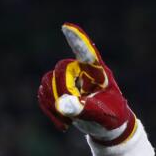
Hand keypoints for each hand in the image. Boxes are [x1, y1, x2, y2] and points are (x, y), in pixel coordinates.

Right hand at [37, 23, 137, 144]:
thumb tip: (61, 105)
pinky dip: (48, 109)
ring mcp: (70, 80)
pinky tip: (63, 124)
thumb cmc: (112, 118)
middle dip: (62, 91)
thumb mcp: (101, 115)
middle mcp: (82, 72)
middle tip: (71, 112)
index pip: (87, 52)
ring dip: (52, 102)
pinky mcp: (60, 91)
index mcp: (98, 72)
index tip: (66, 27)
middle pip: (61, 70)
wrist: (109, 129)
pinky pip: (43, 93)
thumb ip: (83, 108)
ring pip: (48, 81)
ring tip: (67, 121)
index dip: (77, 40)